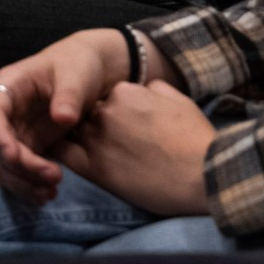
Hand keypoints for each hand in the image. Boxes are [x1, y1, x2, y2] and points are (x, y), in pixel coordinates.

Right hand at [0, 28, 131, 204]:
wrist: (92, 70)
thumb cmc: (78, 63)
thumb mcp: (76, 73)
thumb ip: (68, 95)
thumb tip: (62, 119)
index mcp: (8, 87)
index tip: (13, 155)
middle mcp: (5, 113)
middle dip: (19, 167)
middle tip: (53, 177)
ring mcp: (15, 132)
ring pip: (4, 165)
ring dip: (23, 182)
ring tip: (51, 193)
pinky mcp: (28, 147)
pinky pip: (20, 172)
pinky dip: (30, 185)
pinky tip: (48, 195)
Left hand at [52, 80, 215, 217]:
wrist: (204, 176)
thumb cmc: (197, 140)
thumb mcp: (180, 101)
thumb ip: (156, 90)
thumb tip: (145, 88)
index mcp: (126, 92)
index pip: (106, 98)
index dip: (113, 113)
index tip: (125, 128)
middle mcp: (106, 111)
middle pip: (87, 115)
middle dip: (94, 127)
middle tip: (114, 145)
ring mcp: (97, 139)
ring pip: (72, 133)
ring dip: (77, 140)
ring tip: (96, 155)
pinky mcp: (94, 169)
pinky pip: (64, 155)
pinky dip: (60, 156)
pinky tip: (66, 163)